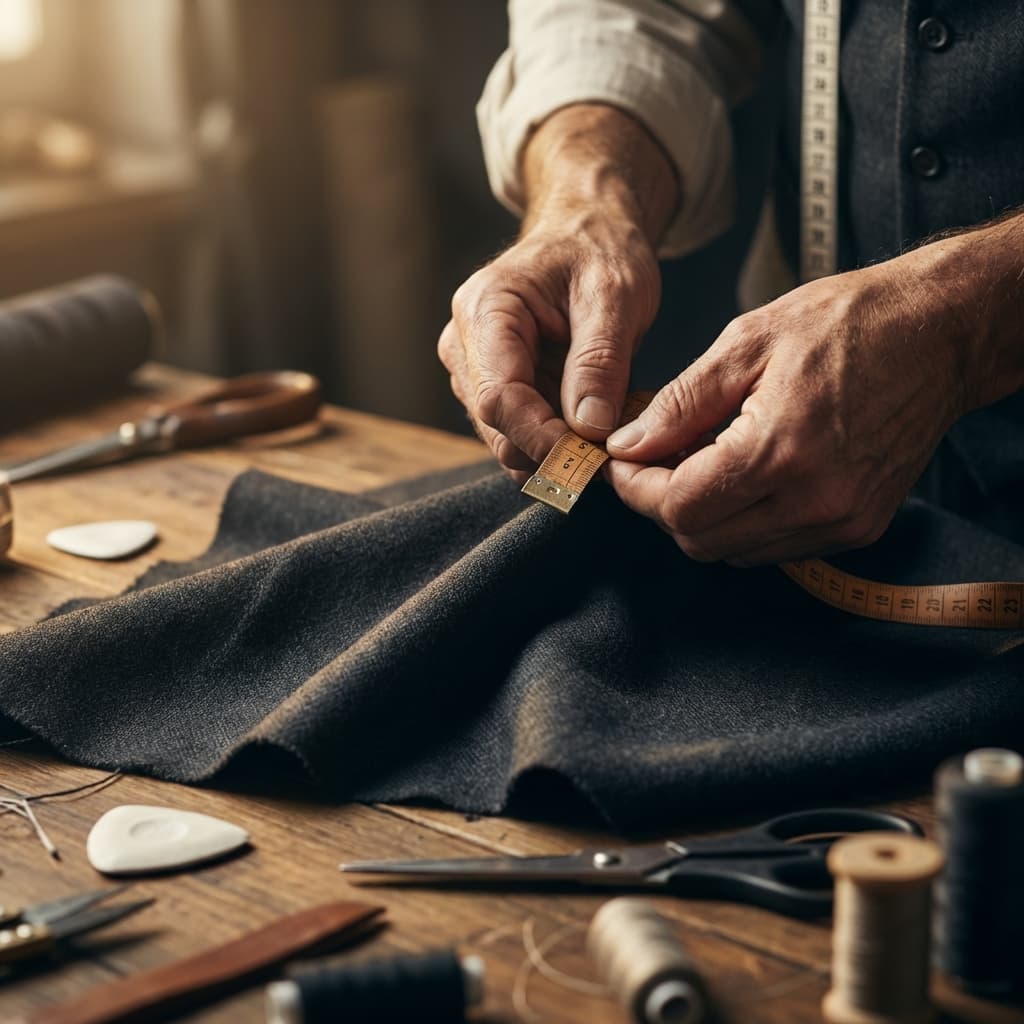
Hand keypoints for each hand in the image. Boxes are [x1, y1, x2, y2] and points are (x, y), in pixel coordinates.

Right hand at [439, 103, 677, 479]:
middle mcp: (465, 344)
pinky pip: (518, 435)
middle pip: (497, 426)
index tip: (591, 461)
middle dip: (552, 452)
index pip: (500, 397)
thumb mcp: (616, 295)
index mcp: (486, 310)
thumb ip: (600, 362)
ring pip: (505, 439)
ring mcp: (473, 371)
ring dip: (556, 452)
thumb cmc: (600, 252)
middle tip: (611, 459)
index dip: (542, 439)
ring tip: (607, 439)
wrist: (586, 235)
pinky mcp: (491, 389)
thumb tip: (590, 429)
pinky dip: (556, 445)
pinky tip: (592, 431)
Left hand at [605, 254, 973, 565]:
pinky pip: (776, 547)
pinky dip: (746, 522)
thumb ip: (680, 404)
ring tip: (705, 460)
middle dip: (664, 503)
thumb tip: (628, 445)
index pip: (678, 507)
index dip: (636, 488)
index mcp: (779, 450)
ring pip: (735, 551)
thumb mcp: (746, 343)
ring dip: (705, 516)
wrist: (939, 333)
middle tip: (658, 457)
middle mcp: (815, 500)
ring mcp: (841, 521)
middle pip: (700, 540)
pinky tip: (747, 475)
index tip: (624, 461)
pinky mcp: (859, 527)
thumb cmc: (846, 324)